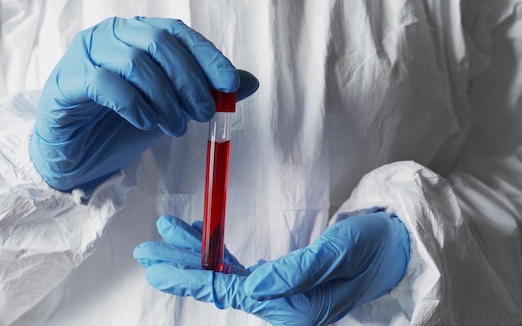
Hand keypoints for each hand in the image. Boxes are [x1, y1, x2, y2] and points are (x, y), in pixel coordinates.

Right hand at [29, 17, 258, 191]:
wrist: (74, 152)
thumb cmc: (119, 123)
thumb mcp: (170, 107)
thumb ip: (203, 91)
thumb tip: (248, 82)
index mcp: (136, 34)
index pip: (177, 33)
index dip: (207, 57)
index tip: (230, 84)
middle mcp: (111, 36)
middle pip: (158, 43)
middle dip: (189, 80)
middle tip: (204, 113)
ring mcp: (86, 55)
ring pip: (134, 63)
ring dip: (164, 99)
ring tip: (176, 127)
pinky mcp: (68, 81)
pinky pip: (105, 84)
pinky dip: (134, 106)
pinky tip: (147, 124)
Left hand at [134, 212, 408, 325]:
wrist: (395, 246)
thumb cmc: (372, 248)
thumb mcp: (337, 254)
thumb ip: (294, 271)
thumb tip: (250, 285)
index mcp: (293, 307)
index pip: (230, 291)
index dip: (191, 275)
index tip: (159, 262)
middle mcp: (282, 306)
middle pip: (220, 285)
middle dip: (182, 266)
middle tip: (147, 251)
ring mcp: (280, 294)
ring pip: (226, 275)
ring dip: (196, 254)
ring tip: (167, 234)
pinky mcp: (282, 280)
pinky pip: (240, 269)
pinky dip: (217, 253)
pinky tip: (200, 238)